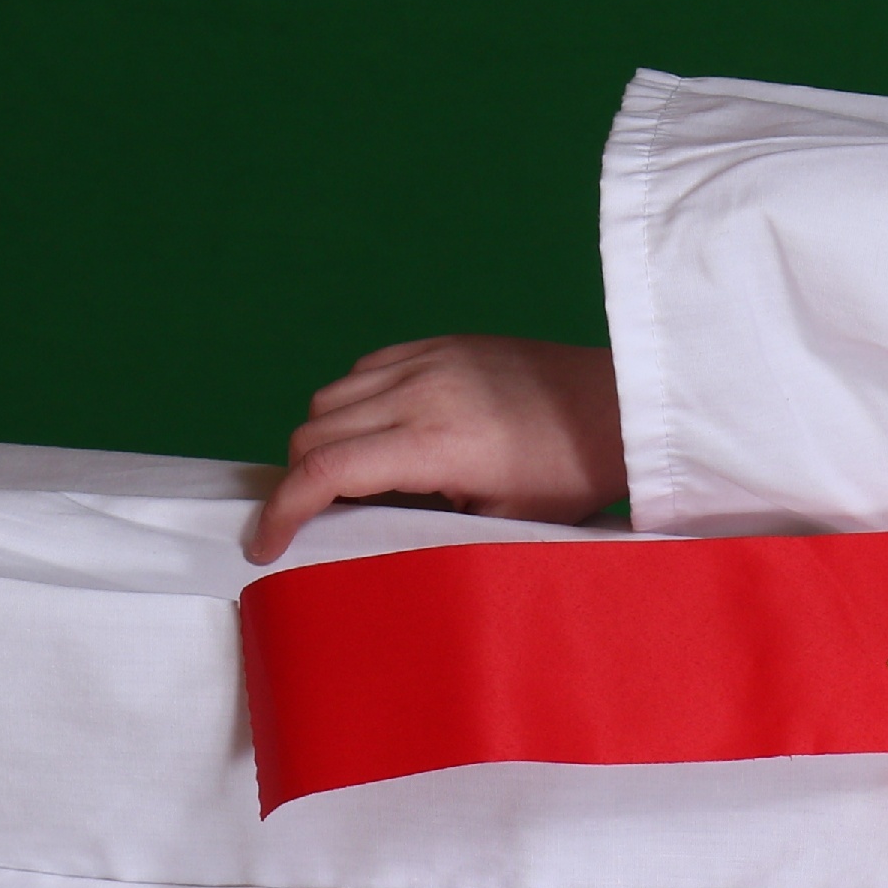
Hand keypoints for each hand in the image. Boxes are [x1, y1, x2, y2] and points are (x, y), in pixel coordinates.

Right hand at [247, 335, 627, 563]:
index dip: (281, 513)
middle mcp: (419, 390)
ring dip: (323, 439)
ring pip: (331, 395)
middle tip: (313, 519)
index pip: (324, 473)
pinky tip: (383, 433)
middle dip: (298, 480)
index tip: (264, 544)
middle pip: (312, 431)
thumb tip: (370, 537)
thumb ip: (427, 524)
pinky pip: (366, 368)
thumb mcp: (502, 523)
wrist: (623, 405)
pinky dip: (354, 402)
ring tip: (353, 479)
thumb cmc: (574, 473)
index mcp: (434, 443)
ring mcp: (428, 359)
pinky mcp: (442, 343)